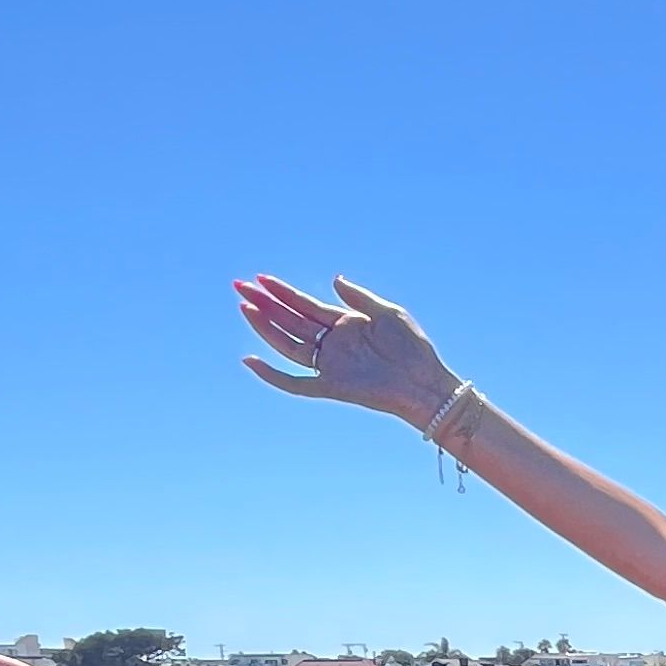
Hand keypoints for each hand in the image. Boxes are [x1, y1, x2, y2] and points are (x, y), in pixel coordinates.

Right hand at [236, 272, 455, 426]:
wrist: (426, 381)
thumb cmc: (413, 347)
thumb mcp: (389, 312)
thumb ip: (359, 297)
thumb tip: (334, 279)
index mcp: (345, 323)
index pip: (305, 304)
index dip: (282, 291)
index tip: (260, 278)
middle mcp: (332, 343)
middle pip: (290, 320)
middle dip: (265, 303)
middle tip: (239, 286)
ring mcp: (330, 365)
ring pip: (287, 344)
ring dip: (265, 327)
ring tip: (245, 307)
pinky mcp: (331, 387)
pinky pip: (294, 382)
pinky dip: (272, 374)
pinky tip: (250, 360)